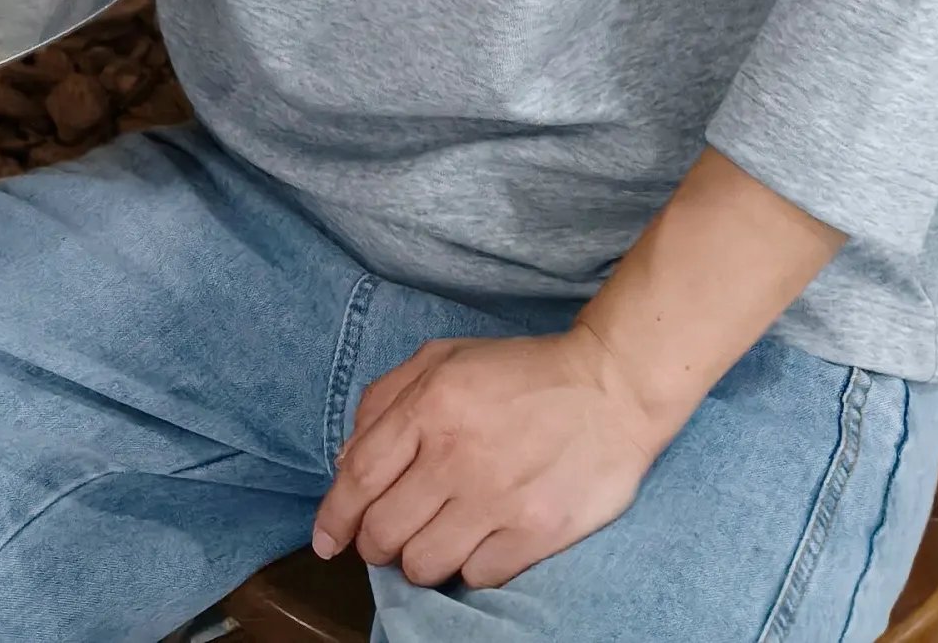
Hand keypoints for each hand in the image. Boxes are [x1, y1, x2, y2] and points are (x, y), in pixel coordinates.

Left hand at [311, 325, 666, 589]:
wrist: (610, 387)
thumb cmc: (519, 373)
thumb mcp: (444, 359)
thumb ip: (386, 399)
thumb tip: (348, 458)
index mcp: (431, 404)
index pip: (360, 477)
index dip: (334, 517)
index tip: (326, 541)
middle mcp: (457, 455)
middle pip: (384, 532)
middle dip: (374, 544)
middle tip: (387, 537)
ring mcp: (497, 498)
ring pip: (423, 565)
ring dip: (417, 561)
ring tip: (432, 541)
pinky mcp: (535, 533)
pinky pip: (476, 578)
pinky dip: (468, 568)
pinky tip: (478, 542)